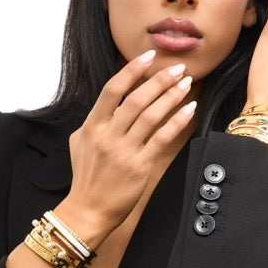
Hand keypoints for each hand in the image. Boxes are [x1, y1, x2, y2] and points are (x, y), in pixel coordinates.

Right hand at [62, 50, 196, 238]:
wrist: (87, 210)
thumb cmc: (85, 178)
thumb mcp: (78, 145)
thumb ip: (92, 124)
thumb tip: (105, 108)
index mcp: (92, 126)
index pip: (112, 90)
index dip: (132, 70)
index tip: (149, 56)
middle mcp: (107, 135)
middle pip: (136, 99)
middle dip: (159, 80)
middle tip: (178, 68)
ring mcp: (123, 150)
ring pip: (151, 115)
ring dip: (171, 96)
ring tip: (186, 83)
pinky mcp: (139, 166)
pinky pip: (161, 138)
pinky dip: (177, 121)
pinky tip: (189, 110)